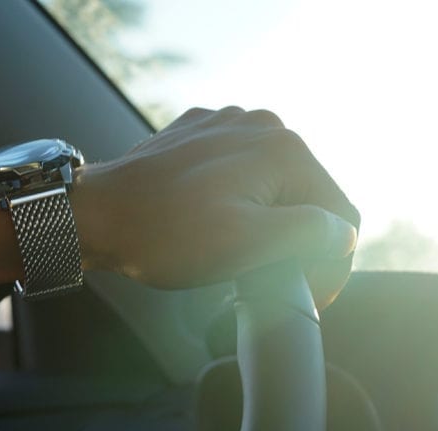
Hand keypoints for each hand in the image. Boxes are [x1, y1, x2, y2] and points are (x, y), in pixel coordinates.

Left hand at [71, 106, 359, 307]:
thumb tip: (343, 233)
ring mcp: (227, 124)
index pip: (341, 214)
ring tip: (240, 260)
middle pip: (309, 197)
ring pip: (275, 185)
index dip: (334, 265)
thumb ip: (312, 233)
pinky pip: (239, 173)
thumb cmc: (165, 236)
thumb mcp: (251, 244)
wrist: (94, 216)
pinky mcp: (198, 134)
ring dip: (269, 225)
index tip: (309, 298)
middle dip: (300, 244)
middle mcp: (262, 125)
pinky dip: (239, 203)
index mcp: (284, 149)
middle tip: (271, 284)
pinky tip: (213, 229)